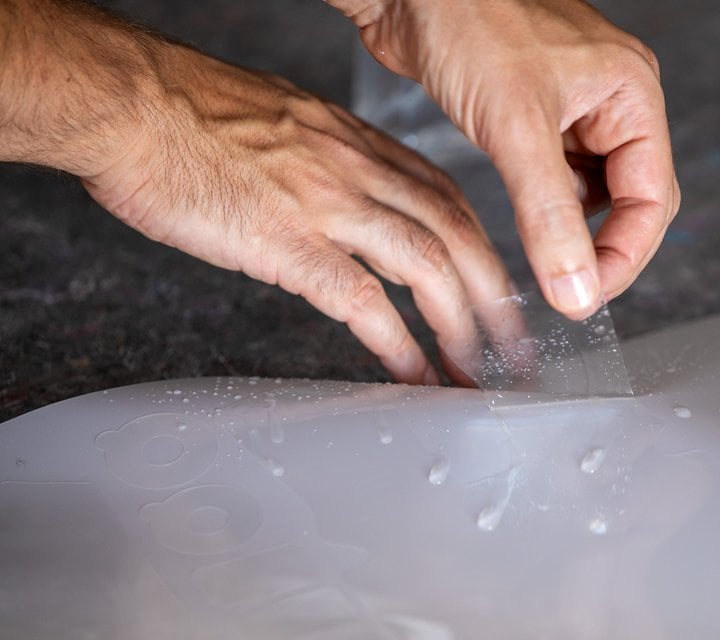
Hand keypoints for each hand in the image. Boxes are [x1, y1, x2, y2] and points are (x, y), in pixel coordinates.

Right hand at [86, 44, 514, 384]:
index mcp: (357, 142)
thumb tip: (344, 205)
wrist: (127, 103)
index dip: (481, 251)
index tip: (495, 290)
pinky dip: (399, 346)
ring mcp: (328, 203)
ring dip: (461, 328)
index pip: (445, 198)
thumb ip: (325, 165)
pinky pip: (363, 302)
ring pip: (427, 268)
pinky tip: (414, 377)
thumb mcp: (282, 125)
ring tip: (475, 374)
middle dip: (495, 299)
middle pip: (456, 235)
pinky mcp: (289, 241)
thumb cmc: (185, 115)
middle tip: (513, 349)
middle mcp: (358, 168)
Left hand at [333, 0, 680, 318]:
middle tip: (567, 291)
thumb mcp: (516, 128)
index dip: (625, 255)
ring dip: (570, 229)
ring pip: (592, 191)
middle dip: (603, 248)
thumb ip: (550, 218)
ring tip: (542, 255)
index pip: (653, 197)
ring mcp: (574, 106)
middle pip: (631, 198)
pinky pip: (556, 176)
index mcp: (632, 93)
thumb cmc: (467, 19)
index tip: (586, 298)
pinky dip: (544, 206)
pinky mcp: (534, 112)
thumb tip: (577, 292)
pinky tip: (522, 216)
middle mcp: (612, 100)